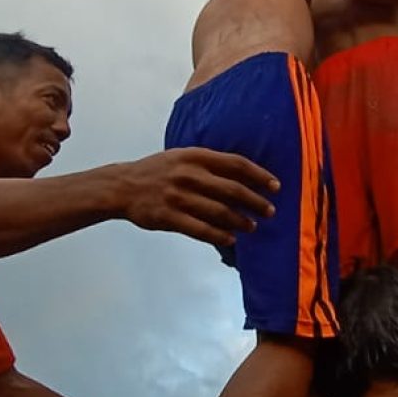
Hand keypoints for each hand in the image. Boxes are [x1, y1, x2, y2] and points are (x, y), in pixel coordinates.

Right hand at [119, 148, 278, 247]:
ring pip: (220, 212)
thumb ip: (208, 163)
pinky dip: (219, 236)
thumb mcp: (182, 157)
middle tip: (270, 211)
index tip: (276, 186)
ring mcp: (178, 196)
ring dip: (240, 221)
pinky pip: (200, 229)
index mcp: (195, 156)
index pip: (236, 164)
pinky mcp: (169, 217)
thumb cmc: (157, 171)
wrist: (121, 186)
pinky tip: (231, 239)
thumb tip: (242, 176)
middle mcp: (189, 174)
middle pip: (233, 190)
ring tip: (252, 227)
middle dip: (256, 202)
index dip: (259, 175)